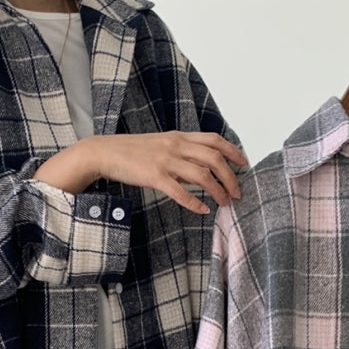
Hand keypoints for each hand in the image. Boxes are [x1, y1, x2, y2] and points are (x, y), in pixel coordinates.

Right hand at [34, 131, 246, 214]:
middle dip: (230, 176)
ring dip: (217, 190)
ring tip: (224, 203)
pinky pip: (180, 191)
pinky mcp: (154, 176)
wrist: (105, 152)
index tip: (244, 164)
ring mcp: (165, 160)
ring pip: (202, 175)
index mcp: (179, 137)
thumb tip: (200, 171)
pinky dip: (194, 202)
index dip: (232, 152)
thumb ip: (181, 156)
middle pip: (214, 158)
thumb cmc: (132, 152)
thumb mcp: (161, 147)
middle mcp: (176, 145)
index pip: (214, 141)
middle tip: (238, 192)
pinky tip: (203, 211)